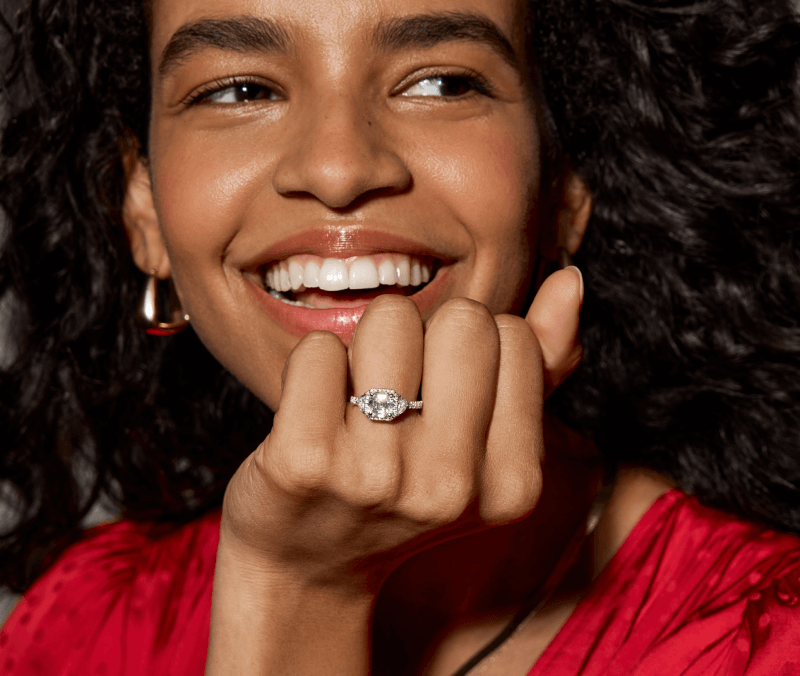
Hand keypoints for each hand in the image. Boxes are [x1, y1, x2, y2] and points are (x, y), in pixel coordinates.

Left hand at [220, 267, 583, 591]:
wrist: (309, 567)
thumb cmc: (401, 489)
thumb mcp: (484, 448)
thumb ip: (540, 367)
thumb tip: (569, 281)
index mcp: (513, 485)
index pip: (513, 336)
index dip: (471, 353)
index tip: (443, 401)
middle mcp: (452, 488)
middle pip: (462, 320)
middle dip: (427, 337)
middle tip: (399, 395)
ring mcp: (376, 478)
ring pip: (390, 320)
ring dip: (367, 348)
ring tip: (356, 406)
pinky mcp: (303, 462)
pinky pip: (319, 348)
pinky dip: (313, 366)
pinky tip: (314, 416)